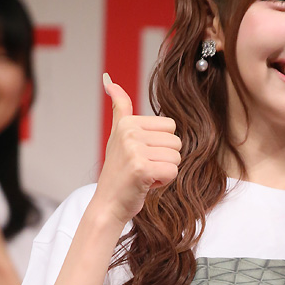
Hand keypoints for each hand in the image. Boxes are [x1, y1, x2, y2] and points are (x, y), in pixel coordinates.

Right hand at [94, 74, 181, 225]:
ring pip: (176, 157)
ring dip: (164, 171)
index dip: (161, 145)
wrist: (108, 204)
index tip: (141, 155)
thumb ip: (119, 107)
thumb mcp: (117, 135)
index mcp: (128, 122)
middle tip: (143, 167)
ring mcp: (134, 150)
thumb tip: (109, 79)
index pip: (170, 126)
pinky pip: (173, 172)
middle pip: (176, 141)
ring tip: (144, 175)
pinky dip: (163, 182)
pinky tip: (146, 184)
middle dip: (165, 159)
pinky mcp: (142, 169)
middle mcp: (129, 133)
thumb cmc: (118, 171)